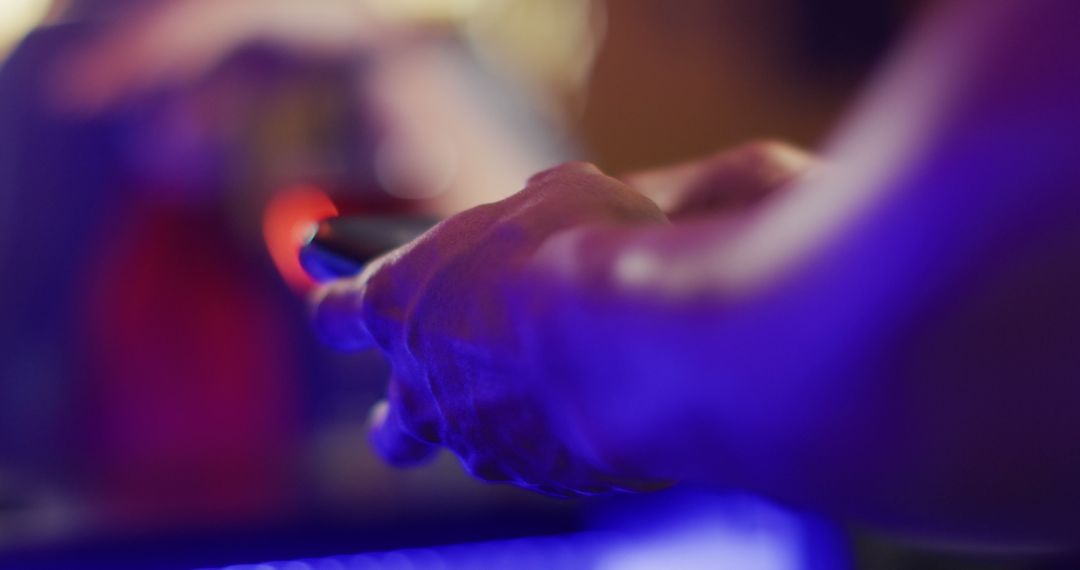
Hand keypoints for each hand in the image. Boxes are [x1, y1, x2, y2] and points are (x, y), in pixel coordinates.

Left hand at [311, 142, 813, 495]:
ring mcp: (481, 442)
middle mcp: (426, 385)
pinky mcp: (543, 476)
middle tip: (412, 412)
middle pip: (390, 426)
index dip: (337, 310)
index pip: (339, 313)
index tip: (331, 308)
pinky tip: (601, 409)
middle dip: (397, 421)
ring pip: (467, 455)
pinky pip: (546, 461)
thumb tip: (547, 199)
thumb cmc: (580, 249)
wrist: (628, 341)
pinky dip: (565, 439)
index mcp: (402, 301)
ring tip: (522, 417)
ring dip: (488, 435)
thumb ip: (536, 202)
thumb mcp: (558, 193)